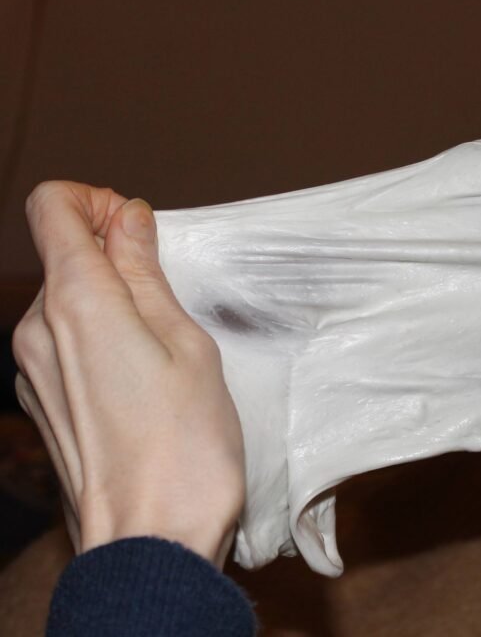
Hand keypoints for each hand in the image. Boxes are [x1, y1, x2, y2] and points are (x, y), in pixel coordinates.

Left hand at [12, 182, 244, 567]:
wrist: (150, 542)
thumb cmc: (184, 444)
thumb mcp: (186, 342)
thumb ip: (145, 274)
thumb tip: (127, 218)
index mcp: (76, 302)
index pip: (52, 206)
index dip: (95, 201)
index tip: (137, 229)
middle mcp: (37, 330)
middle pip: (63, 255)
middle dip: (113, 256)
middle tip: (169, 296)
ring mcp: (31, 371)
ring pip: (65, 303)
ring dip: (110, 302)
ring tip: (162, 347)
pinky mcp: (41, 404)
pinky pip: (63, 345)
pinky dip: (98, 340)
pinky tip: (140, 380)